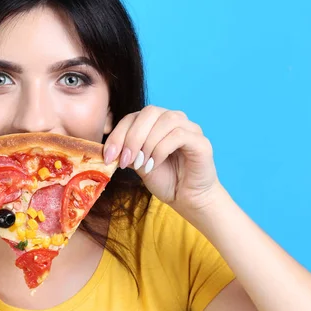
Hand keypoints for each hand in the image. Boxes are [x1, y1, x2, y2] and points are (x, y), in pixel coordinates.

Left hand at [103, 105, 221, 212]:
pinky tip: (154, 165)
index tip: (109, 156)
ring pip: (165, 120)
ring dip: (147, 143)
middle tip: (125, 160)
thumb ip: (126, 151)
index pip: (133, 116)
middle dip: (132, 137)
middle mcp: (174, 119)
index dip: (118, 134)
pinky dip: (161, 149)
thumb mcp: (138, 164)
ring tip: (142, 164)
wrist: (186, 198)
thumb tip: (109, 148)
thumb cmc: (164, 179)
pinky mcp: (201, 141)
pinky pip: (179, 134)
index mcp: (156, 121)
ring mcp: (190, 128)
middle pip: (149, 112)